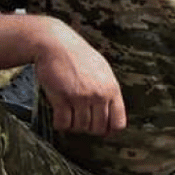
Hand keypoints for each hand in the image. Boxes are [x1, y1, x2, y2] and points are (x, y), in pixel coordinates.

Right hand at [32, 18, 125, 135]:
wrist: (56, 44)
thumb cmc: (79, 56)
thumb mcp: (103, 71)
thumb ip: (108, 92)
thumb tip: (112, 114)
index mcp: (112, 89)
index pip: (118, 123)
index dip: (109, 130)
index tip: (101, 129)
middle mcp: (99, 95)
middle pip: (98, 128)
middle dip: (88, 128)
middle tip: (81, 120)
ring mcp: (80, 97)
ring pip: (80, 127)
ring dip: (73, 126)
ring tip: (69, 116)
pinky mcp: (62, 98)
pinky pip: (63, 123)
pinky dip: (60, 124)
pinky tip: (59, 117)